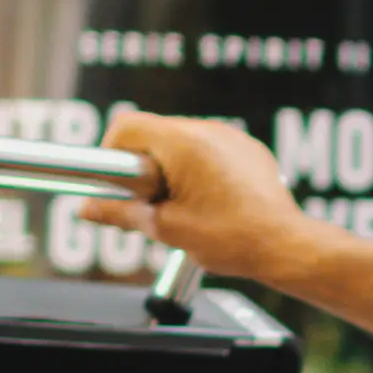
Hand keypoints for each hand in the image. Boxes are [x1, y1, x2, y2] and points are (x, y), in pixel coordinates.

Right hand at [91, 110, 312, 284]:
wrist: (285, 246)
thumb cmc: (231, 239)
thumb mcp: (165, 229)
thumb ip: (120, 213)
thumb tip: (87, 209)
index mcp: (183, 144)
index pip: (126, 126)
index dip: (110, 154)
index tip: (117, 185)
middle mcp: (208, 130)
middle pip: (153, 134)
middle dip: (143, 167)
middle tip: (152, 204)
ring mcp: (231, 136)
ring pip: (180, 142)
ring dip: (170, 169)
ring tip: (183, 206)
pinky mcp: (247, 147)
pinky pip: (208, 148)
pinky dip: (198, 169)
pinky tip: (209, 201)